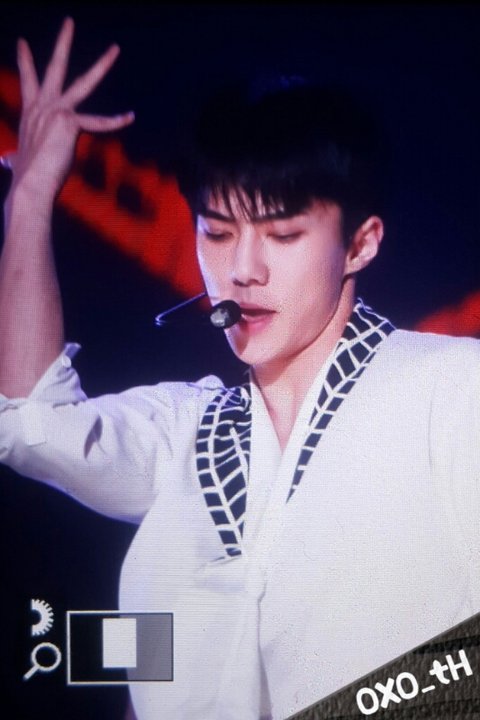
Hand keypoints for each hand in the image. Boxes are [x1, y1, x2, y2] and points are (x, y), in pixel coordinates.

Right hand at [8, 16, 133, 201]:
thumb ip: (23, 153)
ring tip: (115, 50)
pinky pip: (99, 122)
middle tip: (70, 21)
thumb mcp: (24, 157)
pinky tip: (130, 116)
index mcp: (31, 112)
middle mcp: (42, 105)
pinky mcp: (70, 122)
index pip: (28, 81)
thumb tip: (12, 163)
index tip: (23, 43)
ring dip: (102, 65)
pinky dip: (115, 121)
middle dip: (63, 42)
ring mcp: (57, 110)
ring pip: (84, 83)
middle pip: (55, 67)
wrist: (29, 182)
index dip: (26, 62)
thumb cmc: (28, 177)